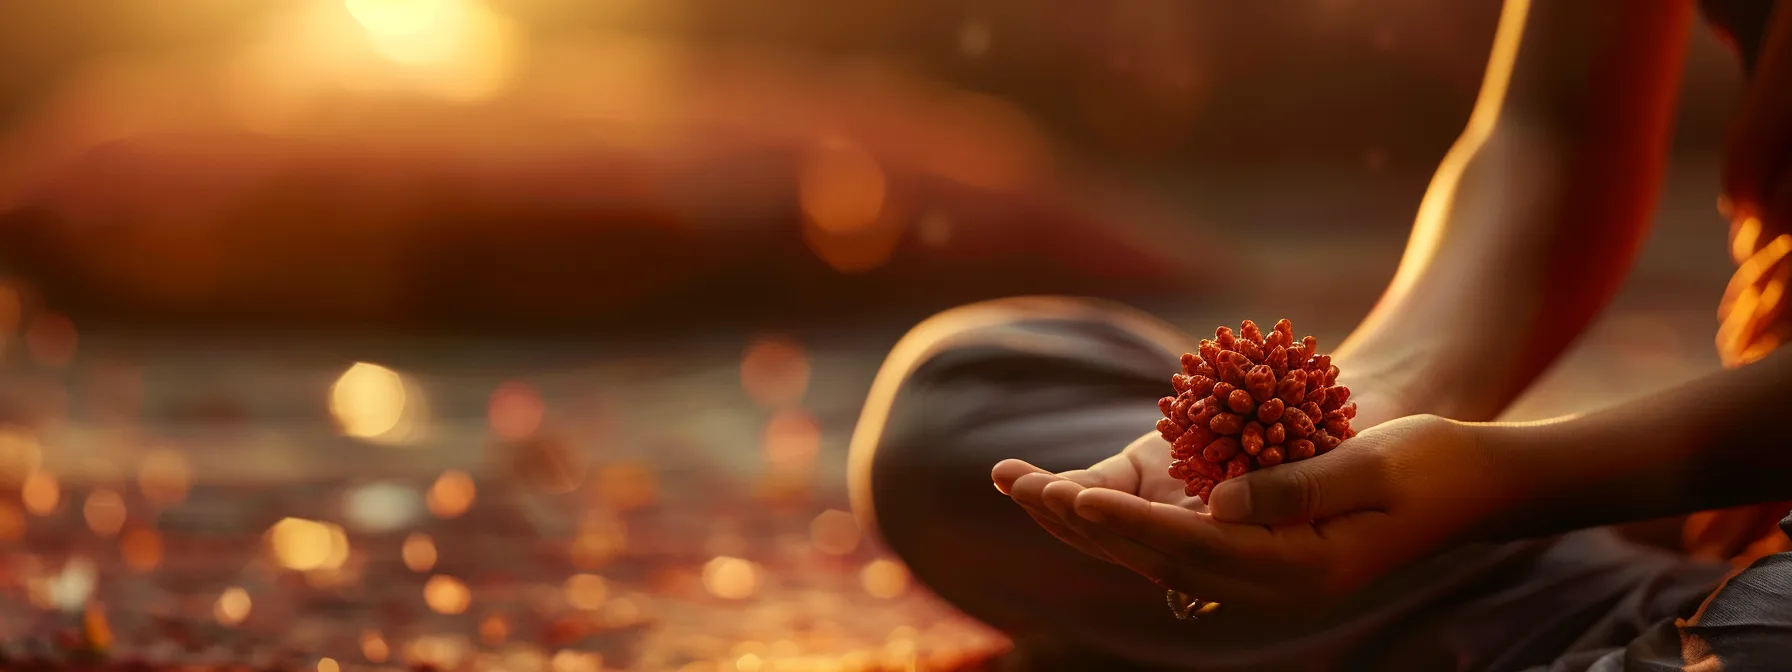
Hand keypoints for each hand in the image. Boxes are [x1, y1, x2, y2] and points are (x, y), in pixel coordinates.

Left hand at [1003, 415, 1504, 616]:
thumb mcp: (1374, 465)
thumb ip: (1299, 485)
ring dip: (1088, 521)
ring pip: (1154, 553)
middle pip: (1157, 558)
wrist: (1472, 485)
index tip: (1074, 494)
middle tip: (1019, 484)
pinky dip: (1121, 517)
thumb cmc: (1430, 464)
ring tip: (1022, 484)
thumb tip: (1220, 503)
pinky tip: (1075, 495)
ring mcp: (1261, 573)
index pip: (1194, 549)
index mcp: (1299, 571)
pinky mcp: (1254, 550)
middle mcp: (1270, 584)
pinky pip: (1174, 540)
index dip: (1129, 522)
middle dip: (1084, 522)